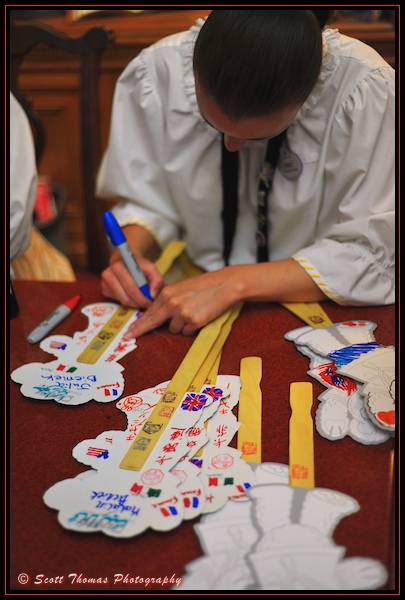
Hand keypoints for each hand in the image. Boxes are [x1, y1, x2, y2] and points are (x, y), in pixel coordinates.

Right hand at [101, 253, 164, 308]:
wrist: (126, 261)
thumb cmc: (139, 265)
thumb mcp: (151, 268)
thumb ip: (157, 280)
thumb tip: (152, 295)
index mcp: (118, 266)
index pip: (131, 288)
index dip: (142, 298)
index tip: (151, 301)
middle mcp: (108, 274)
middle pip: (126, 297)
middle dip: (139, 303)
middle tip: (149, 304)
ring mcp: (104, 283)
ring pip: (122, 301)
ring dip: (135, 304)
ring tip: (143, 301)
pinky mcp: (105, 290)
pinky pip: (118, 301)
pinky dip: (129, 302)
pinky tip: (134, 297)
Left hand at [124, 268, 240, 337]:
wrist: (225, 284)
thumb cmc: (204, 285)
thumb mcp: (181, 288)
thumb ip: (168, 299)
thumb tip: (156, 314)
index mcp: (167, 293)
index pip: (149, 312)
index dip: (138, 324)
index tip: (128, 333)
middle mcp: (172, 303)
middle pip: (153, 322)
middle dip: (141, 330)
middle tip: (129, 337)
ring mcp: (183, 313)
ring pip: (174, 329)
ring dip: (181, 325)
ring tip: (193, 312)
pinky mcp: (195, 321)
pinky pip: (187, 332)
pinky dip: (192, 328)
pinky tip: (200, 316)